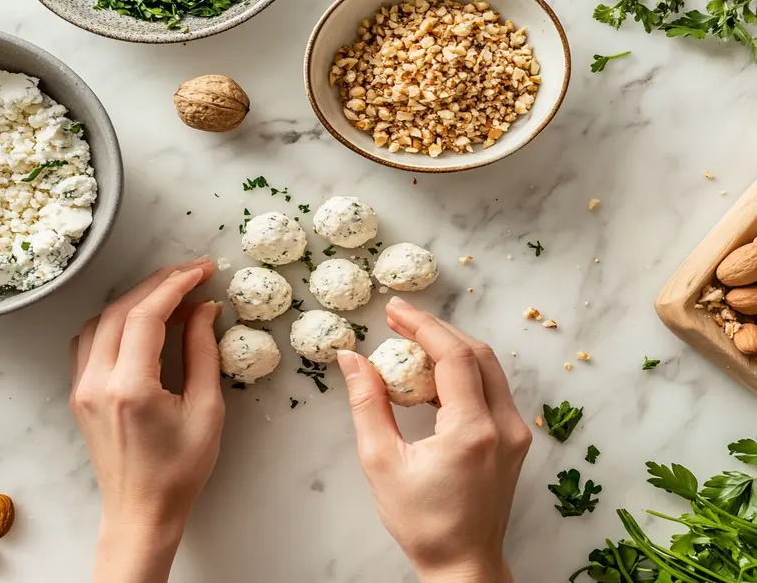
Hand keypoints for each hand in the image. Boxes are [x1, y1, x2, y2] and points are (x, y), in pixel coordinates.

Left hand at [70, 256, 224, 582]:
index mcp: (130, 388)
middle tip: (193, 273)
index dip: (176, 284)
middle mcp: (97, 382)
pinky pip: (90, 340)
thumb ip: (203, 353)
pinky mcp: (79, 393)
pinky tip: (141, 321)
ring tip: (171, 294)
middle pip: (121, 310)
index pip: (147, 315)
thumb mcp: (206, 410)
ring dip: (135, 299)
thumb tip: (204, 309)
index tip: (203, 270)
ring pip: (100, 320)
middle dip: (159, 284)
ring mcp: (82, 387)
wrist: (141, 511)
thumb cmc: (180, 471)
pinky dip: (115, 320)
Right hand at [337, 296, 531, 582]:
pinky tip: (431, 374)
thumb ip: (367, 403)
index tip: (394, 309)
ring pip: (488, 367)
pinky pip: (491, 388)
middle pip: (476, 353)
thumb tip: (352, 359)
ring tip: (411, 340)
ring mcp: (515, 432)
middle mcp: (504, 426)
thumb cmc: (422, 522)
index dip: (423, 325)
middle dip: (437, 329)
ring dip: (451, 347)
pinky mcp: (514, 439)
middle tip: (399, 318)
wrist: (463, 562)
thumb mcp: (381, 462)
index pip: (453, 356)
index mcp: (473, 431)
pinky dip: (462, 371)